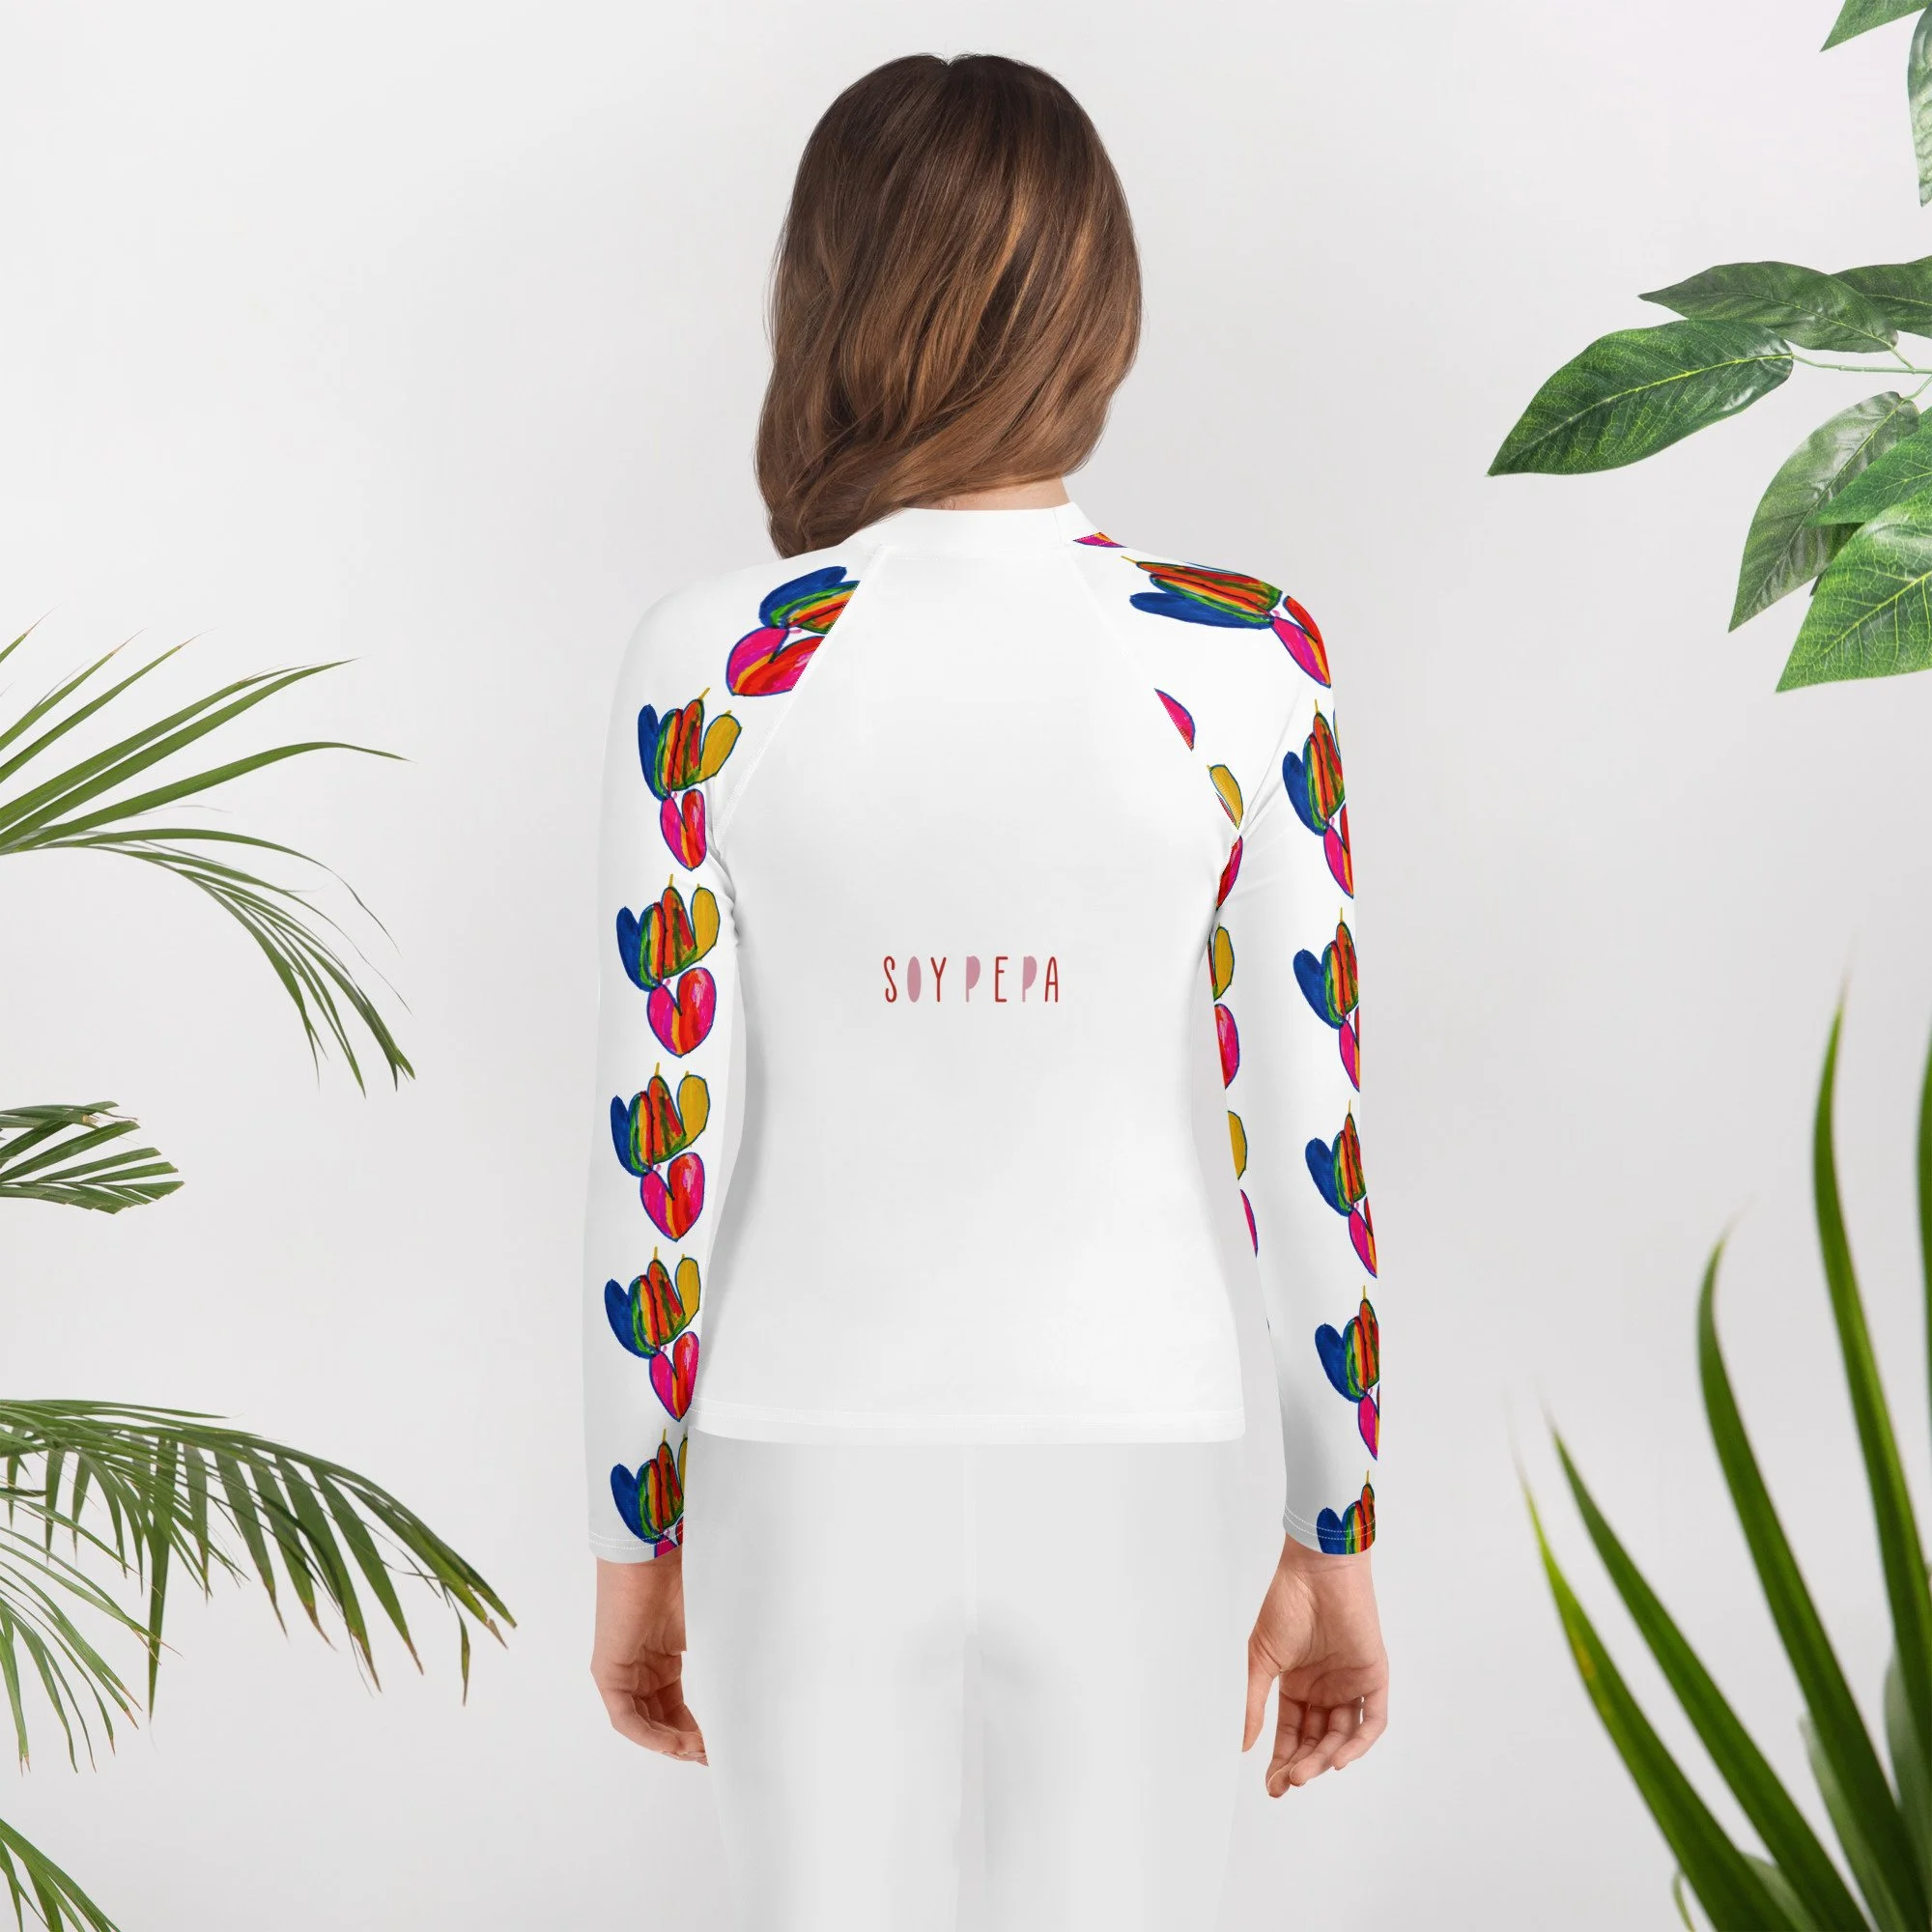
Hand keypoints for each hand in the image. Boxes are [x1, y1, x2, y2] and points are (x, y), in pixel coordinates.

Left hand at [591, 1551, 706, 1761]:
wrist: (652, 1555)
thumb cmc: (681, 1580)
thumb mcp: (705, 1630)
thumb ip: (719, 1662)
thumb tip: (748, 1691)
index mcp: (661, 1657)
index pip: (673, 1707)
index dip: (694, 1730)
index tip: (718, 1745)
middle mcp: (639, 1668)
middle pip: (659, 1720)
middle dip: (684, 1743)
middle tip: (710, 1757)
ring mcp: (622, 1671)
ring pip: (643, 1724)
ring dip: (670, 1744)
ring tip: (698, 1753)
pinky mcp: (607, 1673)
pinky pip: (626, 1718)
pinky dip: (650, 1735)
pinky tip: (675, 1743)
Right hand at [1242, 1533, 1387, 1794]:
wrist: (1316, 1572)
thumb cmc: (1286, 1604)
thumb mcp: (1261, 1658)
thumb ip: (1254, 1701)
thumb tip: (1243, 1744)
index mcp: (1297, 1685)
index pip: (1292, 1733)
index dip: (1282, 1760)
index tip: (1271, 1786)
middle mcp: (1325, 1690)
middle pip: (1316, 1741)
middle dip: (1302, 1765)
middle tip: (1287, 1781)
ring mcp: (1351, 1685)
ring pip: (1342, 1736)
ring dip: (1325, 1758)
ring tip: (1304, 1772)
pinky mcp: (1373, 1677)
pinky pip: (1372, 1720)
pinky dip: (1358, 1743)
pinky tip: (1338, 1760)